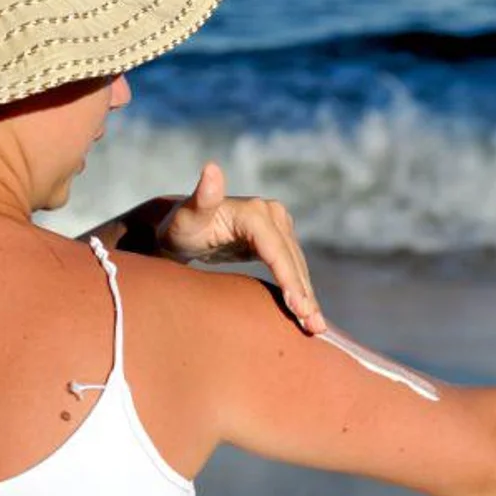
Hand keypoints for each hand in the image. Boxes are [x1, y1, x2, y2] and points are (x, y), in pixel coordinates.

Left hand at [157, 162, 326, 333]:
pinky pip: (292, 268)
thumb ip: (201, 197)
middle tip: (314, 327)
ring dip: (308, 297)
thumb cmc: (180, 227)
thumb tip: (211, 168)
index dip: (288, 279)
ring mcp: (278, 226)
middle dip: (304, 294)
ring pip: (297, 266)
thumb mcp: (186, 217)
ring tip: (316, 327)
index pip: (275, 250)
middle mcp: (272, 214)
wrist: (182, 228)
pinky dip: (300, 291)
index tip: (298, 307)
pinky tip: (307, 314)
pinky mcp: (278, 240)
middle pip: (291, 260)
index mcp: (254, 212)